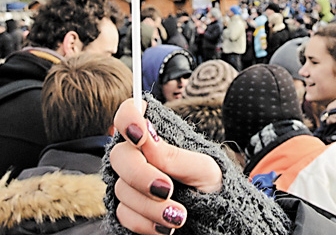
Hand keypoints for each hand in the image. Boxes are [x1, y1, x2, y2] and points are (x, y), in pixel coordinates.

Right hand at [110, 99, 222, 233]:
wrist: (216, 220)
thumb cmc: (211, 186)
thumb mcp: (203, 167)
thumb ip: (173, 154)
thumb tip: (146, 134)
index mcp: (156, 135)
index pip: (129, 113)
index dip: (128, 118)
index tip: (140, 135)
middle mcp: (139, 156)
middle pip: (119, 155)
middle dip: (141, 175)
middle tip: (167, 189)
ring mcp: (131, 183)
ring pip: (122, 189)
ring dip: (151, 206)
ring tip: (179, 216)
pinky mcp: (129, 209)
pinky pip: (124, 214)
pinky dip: (146, 223)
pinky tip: (166, 228)